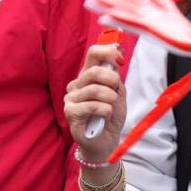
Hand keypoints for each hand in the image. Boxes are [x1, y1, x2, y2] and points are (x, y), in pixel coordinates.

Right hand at [65, 43, 125, 162]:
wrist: (107, 139)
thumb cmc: (110, 115)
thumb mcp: (118, 92)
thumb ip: (116, 75)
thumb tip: (119, 53)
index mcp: (88, 76)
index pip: (93, 53)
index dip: (108, 52)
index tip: (120, 59)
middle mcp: (77, 84)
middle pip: (93, 71)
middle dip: (111, 80)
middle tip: (117, 91)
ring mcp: (71, 98)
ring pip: (94, 90)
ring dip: (110, 99)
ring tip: (111, 107)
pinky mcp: (70, 113)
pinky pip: (92, 106)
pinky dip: (105, 110)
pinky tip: (105, 116)